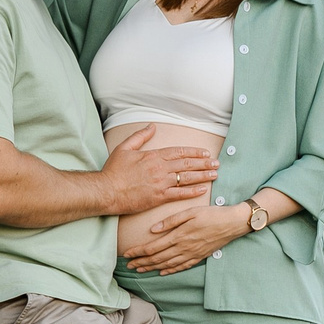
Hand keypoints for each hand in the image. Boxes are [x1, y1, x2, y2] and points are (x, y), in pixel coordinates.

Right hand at [96, 126, 217, 214]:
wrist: (107, 191)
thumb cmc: (113, 171)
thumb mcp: (124, 148)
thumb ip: (139, 136)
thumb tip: (152, 126)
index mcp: (153, 156)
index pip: (179, 152)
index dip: (194, 152)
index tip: (205, 153)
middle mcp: (160, 168)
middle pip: (187, 164)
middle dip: (204, 163)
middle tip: (216, 163)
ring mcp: (161, 183)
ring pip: (187, 178)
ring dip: (202, 176)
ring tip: (214, 174)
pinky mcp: (159, 197)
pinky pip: (180, 194)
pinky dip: (192, 192)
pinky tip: (202, 190)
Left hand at [122, 202, 247, 274]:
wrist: (232, 223)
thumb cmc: (211, 214)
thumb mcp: (190, 211)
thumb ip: (170, 221)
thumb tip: (153, 230)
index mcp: (179, 236)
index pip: (153, 247)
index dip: (138, 252)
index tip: (126, 254)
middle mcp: (183, 248)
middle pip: (157, 259)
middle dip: (141, 263)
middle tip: (128, 266)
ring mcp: (191, 254)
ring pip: (167, 265)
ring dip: (152, 268)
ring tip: (140, 270)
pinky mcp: (199, 257)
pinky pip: (181, 267)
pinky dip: (170, 271)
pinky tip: (162, 272)